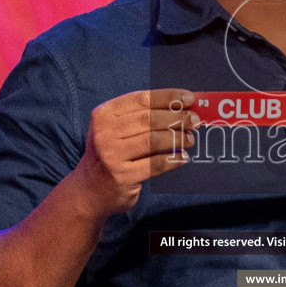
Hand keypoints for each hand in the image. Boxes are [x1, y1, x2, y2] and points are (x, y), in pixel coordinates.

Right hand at [70, 89, 196, 216]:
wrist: (91, 189)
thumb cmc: (112, 153)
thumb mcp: (116, 129)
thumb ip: (142, 115)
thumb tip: (181, 106)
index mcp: (104, 114)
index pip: (141, 99)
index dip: (168, 97)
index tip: (189, 99)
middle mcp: (104, 132)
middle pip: (149, 119)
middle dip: (177, 118)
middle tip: (194, 121)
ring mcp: (111, 155)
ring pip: (153, 141)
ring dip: (177, 138)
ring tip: (190, 139)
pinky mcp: (122, 176)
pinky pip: (155, 164)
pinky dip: (173, 160)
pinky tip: (182, 158)